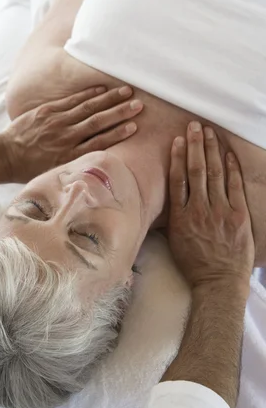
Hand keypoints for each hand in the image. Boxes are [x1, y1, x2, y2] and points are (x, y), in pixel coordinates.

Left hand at [3, 86, 142, 181]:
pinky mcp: (47, 112)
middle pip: (97, 122)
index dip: (118, 133)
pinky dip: (87, 95)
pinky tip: (102, 90)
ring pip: (87, 108)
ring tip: (126, 92)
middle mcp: (65, 138)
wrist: (5, 156)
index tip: (134, 126)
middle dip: (119, 112)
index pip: (98, 142)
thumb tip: (97, 166)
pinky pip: (71, 101)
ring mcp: (56, 123)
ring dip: (108, 99)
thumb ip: (75, 167)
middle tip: (138, 105)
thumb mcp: (55, 174)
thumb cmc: (31, 169)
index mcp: (69, 156)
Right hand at [168, 122, 254, 293]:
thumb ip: (172, 219)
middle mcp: (199, 210)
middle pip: (196, 171)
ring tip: (211, 133)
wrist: (218, 281)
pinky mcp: (238, 216)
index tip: (178, 140)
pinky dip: (232, 169)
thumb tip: (168, 203)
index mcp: (181, 217)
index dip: (178, 157)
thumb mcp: (174, 242)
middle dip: (196, 146)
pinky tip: (228, 154)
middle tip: (195, 126)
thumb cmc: (194, 265)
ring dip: (212, 151)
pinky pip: (235, 187)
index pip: (178, 180)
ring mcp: (220, 211)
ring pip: (215, 174)